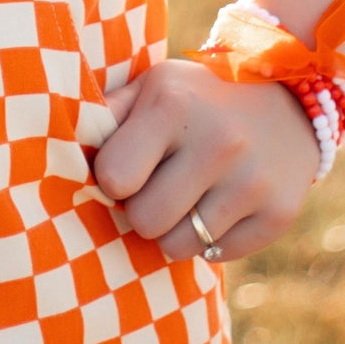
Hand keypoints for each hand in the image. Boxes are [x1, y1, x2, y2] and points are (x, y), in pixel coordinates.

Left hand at [93, 56, 319, 261]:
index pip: (114, 178)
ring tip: (185, 197)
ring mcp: (251, 181)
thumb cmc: (196, 97)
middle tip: (156, 187)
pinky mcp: (278, 214)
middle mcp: (216, 142)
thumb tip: (59, 148)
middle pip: (144, 221)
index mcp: (172, 105)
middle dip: (140, 210)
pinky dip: (209, 240)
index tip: (125, 168)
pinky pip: (217, 256)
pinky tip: (218, 205)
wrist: (286, 98)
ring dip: (172, 230)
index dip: (113, 179)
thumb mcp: (153, 87)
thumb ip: (108, 116)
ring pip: (178, 247)